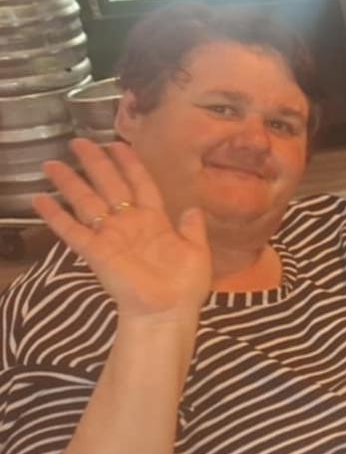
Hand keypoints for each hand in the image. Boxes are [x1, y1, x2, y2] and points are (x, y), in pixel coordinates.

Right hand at [31, 139, 210, 321]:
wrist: (168, 312)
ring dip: (70, 182)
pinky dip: (55, 215)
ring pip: (88, 201)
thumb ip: (193, 228)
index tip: (117, 143)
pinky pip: (72, 230)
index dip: (130, 163)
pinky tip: (39, 199)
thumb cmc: (185, 285)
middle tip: (78, 142)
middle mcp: (130, 223)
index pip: (141, 183)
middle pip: (110, 185)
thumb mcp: (197, 252)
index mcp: (155, 220)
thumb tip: (193, 207)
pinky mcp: (96, 251)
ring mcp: (111, 235)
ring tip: (52, 164)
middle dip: (95, 163)